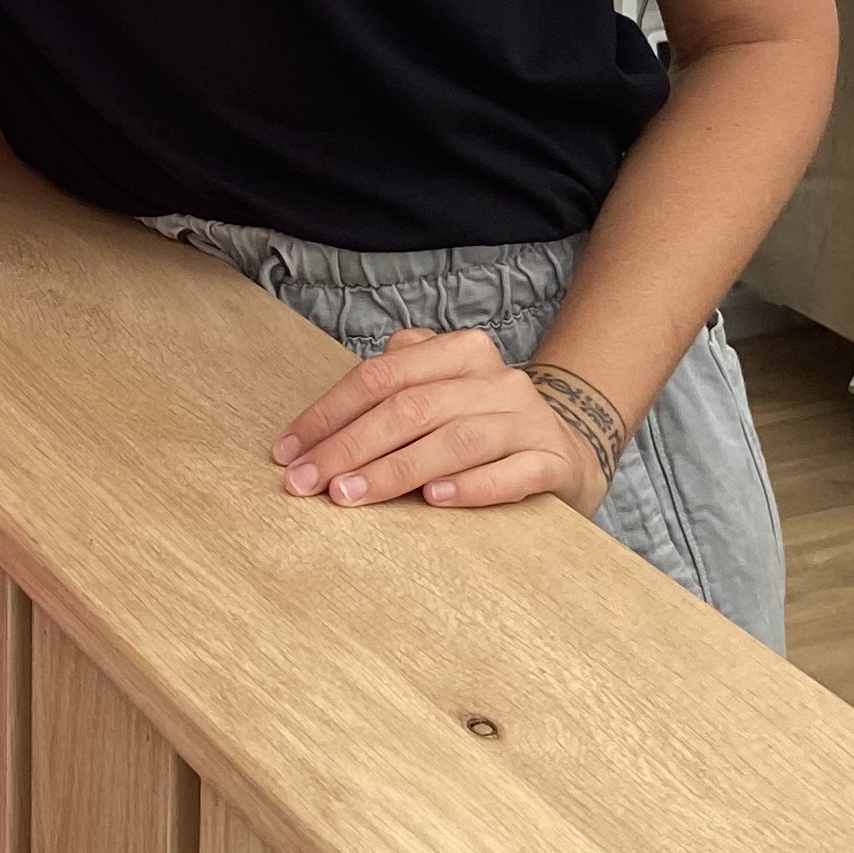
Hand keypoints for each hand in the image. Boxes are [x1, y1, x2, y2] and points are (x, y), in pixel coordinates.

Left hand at [271, 327, 610, 517]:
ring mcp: (528, 420)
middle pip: (410, 408)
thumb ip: (389, 392)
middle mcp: (495, 379)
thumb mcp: (438, 392)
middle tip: (308, 482)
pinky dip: (470, 486)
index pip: (381, 376)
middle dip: (350, 447)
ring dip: (396, 470)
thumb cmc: (480, 425)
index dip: (328, 413)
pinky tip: (432, 500)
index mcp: (459, 352)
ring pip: (455, 440)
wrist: (565, 450)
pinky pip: (511, 474)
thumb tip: (311, 431)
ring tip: (351, 495)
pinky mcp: (552, 461)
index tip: (288, 451)